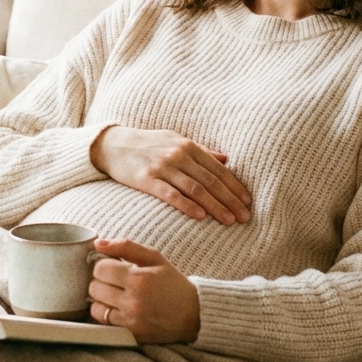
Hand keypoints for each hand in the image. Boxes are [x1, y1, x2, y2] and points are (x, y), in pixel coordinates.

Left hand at [88, 238, 199, 343]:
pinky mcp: (131, 334)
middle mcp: (133, 301)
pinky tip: (117, 308)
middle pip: (95, 287)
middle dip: (102, 281)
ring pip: (95, 306)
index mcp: (139, 278)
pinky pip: (103, 322)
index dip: (104, 265)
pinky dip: (106, 314)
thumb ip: (126, 246)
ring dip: (102, 299)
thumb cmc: (173, 283)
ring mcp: (131, 320)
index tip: (114, 267)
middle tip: (115, 281)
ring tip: (116, 295)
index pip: (100, 268)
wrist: (195, 314)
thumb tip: (97, 243)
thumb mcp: (155, 258)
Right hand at [89, 125, 250, 224]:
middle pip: (211, 181)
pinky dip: (187, 205)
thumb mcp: (176, 140)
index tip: (247, 202)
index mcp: (189, 146)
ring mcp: (163, 167)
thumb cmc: (148, 144)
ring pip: (195, 189)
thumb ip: (201, 151)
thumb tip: (225, 159)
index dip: (235, 186)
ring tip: (229, 221)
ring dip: (215, 206)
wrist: (113, 145)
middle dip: (230, 200)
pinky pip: (171, 194)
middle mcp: (178, 155)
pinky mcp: (147, 180)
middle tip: (245, 217)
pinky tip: (200, 216)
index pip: (218, 170)